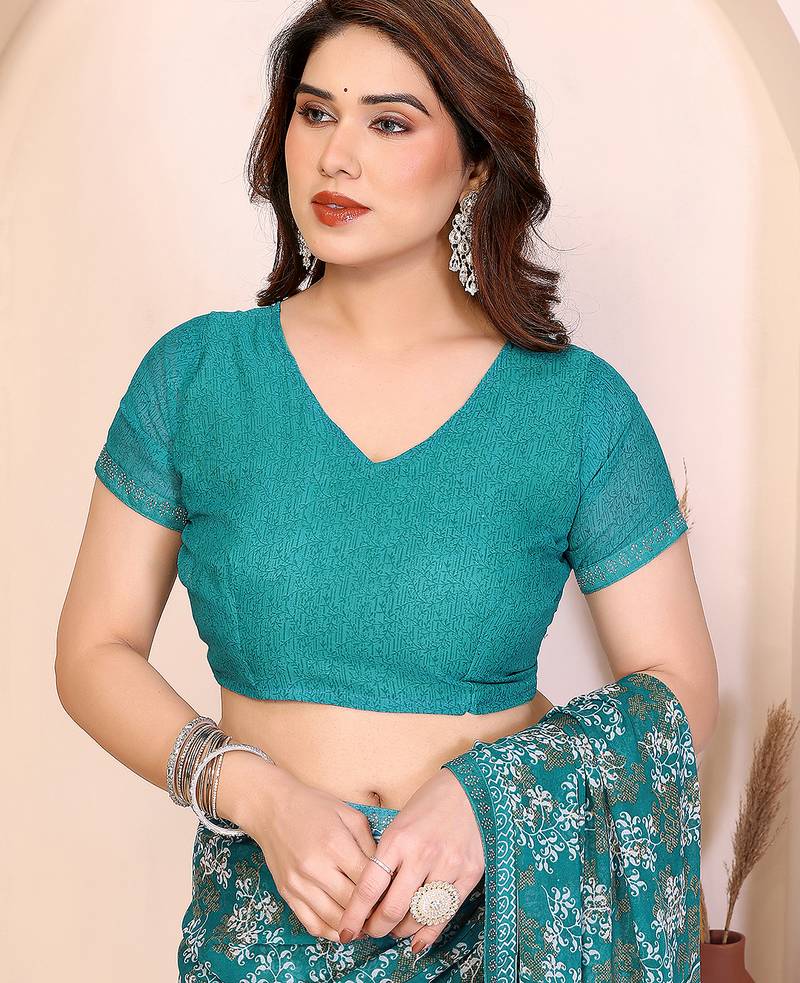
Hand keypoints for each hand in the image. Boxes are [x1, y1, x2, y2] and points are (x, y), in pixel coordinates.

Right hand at [224, 757, 379, 941]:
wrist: (272, 807)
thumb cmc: (314, 806)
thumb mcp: (349, 814)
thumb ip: (369, 842)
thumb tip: (385, 870)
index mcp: (335, 844)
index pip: (367, 880)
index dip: (384, 891)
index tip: (393, 895)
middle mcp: (316, 867)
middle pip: (352, 903)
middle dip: (371, 911)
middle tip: (384, 913)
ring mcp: (299, 883)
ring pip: (333, 919)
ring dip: (353, 927)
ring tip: (367, 924)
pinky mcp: (287, 893)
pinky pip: (311, 924)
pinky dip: (330, 932)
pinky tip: (343, 927)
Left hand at [337, 768, 484, 952]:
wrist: (470, 788)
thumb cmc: (429, 803)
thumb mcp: (399, 823)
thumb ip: (387, 857)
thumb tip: (370, 895)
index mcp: (398, 839)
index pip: (369, 888)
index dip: (355, 915)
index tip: (347, 930)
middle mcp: (421, 854)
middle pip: (392, 909)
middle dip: (376, 928)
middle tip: (371, 932)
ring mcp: (448, 865)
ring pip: (418, 916)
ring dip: (401, 931)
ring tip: (394, 930)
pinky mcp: (469, 873)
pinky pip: (446, 913)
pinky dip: (429, 933)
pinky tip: (417, 941)